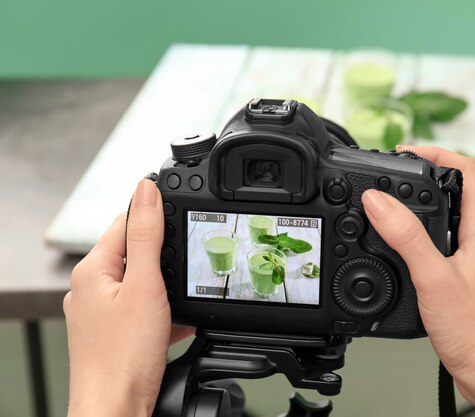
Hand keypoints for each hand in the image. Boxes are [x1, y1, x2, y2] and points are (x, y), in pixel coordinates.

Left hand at [64, 179, 194, 416]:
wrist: (116, 410)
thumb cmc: (123, 356)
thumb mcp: (145, 286)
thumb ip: (147, 235)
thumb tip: (146, 190)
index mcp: (93, 269)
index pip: (125, 221)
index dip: (154, 214)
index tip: (181, 210)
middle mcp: (92, 288)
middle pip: (136, 253)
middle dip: (166, 256)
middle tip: (190, 262)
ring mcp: (102, 313)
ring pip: (144, 284)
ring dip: (168, 287)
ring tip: (184, 299)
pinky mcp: (115, 333)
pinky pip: (144, 311)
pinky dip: (165, 313)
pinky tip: (181, 322)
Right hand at [361, 145, 474, 404]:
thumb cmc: (474, 329)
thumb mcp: (432, 277)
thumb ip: (405, 235)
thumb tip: (378, 200)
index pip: (466, 170)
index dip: (435, 153)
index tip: (404, 153)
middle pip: (456, 190)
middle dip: (423, 177)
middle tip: (391, 177)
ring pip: (451, 216)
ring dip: (423, 206)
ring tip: (392, 208)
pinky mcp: (472, 274)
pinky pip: (449, 241)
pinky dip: (426, 234)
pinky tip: (406, 249)